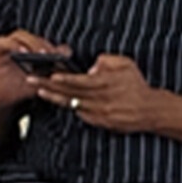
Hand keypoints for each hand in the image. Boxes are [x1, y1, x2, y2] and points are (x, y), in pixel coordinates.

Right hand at [0, 30, 67, 112]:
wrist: (3, 100)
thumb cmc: (22, 88)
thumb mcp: (42, 79)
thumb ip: (54, 67)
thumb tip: (67, 53)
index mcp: (30, 49)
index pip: (43, 40)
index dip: (52, 45)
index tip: (62, 55)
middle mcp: (18, 45)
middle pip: (32, 36)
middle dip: (43, 44)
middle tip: (51, 54)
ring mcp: (7, 47)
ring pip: (20, 35)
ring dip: (31, 43)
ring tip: (40, 54)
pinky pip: (4, 42)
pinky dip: (13, 45)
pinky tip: (23, 52)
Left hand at [40, 55, 170, 132]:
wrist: (150, 111)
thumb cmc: (137, 85)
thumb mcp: (126, 64)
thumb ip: (107, 60)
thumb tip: (91, 68)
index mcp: (106, 85)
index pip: (81, 82)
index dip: (65, 79)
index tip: (51, 75)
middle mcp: (100, 100)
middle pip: (70, 93)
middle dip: (48, 85)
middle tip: (31, 79)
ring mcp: (98, 113)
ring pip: (71, 104)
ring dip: (53, 97)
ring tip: (38, 90)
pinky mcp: (98, 122)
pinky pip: (79, 113)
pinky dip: (67, 106)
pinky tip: (54, 99)